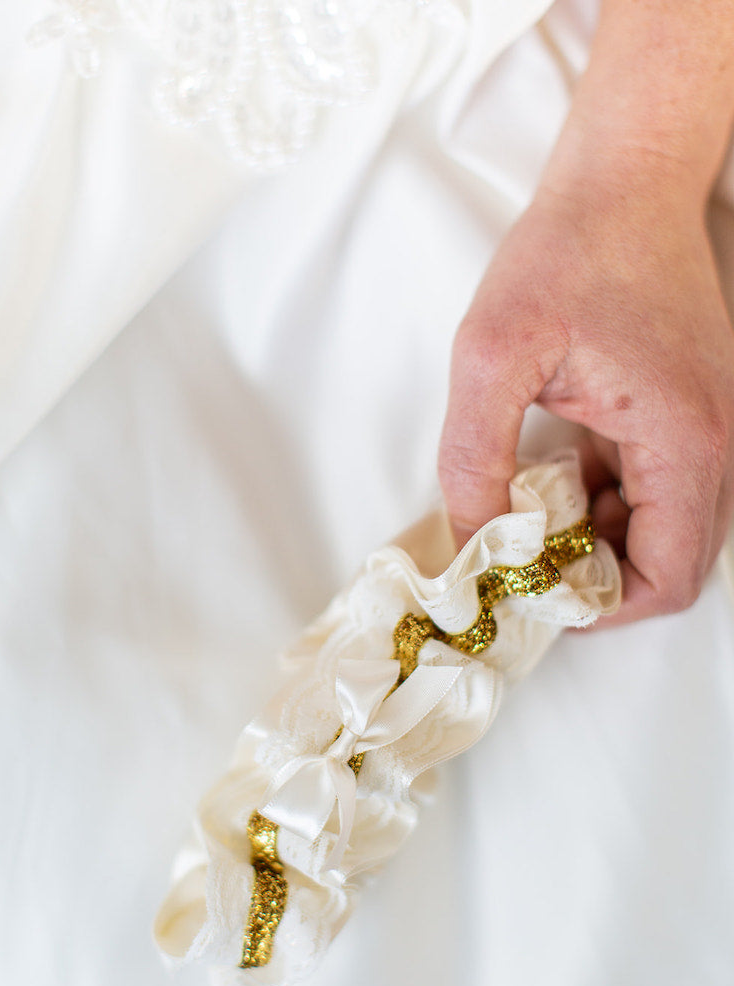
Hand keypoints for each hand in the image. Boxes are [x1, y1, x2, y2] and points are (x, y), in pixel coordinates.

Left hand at [439, 173, 733, 625]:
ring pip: (663, 531)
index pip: (668, 578)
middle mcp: (715, 444)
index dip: (601, 606)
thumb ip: (474, 460)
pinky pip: (656, 489)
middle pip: (670, 563)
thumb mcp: (492, 355)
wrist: (624, 182)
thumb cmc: (568, 252)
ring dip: (598, 538)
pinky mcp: (688, 415)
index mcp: (684, 441)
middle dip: (596, 576)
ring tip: (532, 509)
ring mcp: (709, 429)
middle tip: (527, 558)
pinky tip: (555, 470)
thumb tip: (473, 541)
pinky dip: (607, 499)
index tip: (536, 591)